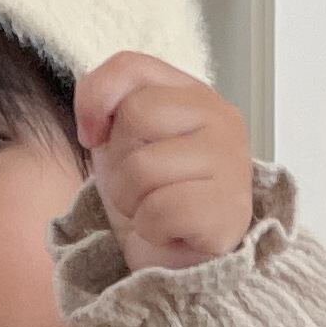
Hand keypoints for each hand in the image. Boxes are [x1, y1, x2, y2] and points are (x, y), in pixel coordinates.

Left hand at [74, 51, 252, 270]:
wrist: (183, 261)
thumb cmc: (154, 196)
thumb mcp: (121, 140)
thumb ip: (109, 102)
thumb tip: (94, 111)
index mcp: (194, 94)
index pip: (130, 65)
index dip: (96, 99)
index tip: (94, 135)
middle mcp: (221, 118)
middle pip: (135, 115)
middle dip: (119, 160)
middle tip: (140, 185)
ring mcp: (231, 162)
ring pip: (141, 168)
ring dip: (132, 200)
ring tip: (154, 209)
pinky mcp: (228, 210)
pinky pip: (158, 211)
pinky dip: (151, 229)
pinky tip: (170, 231)